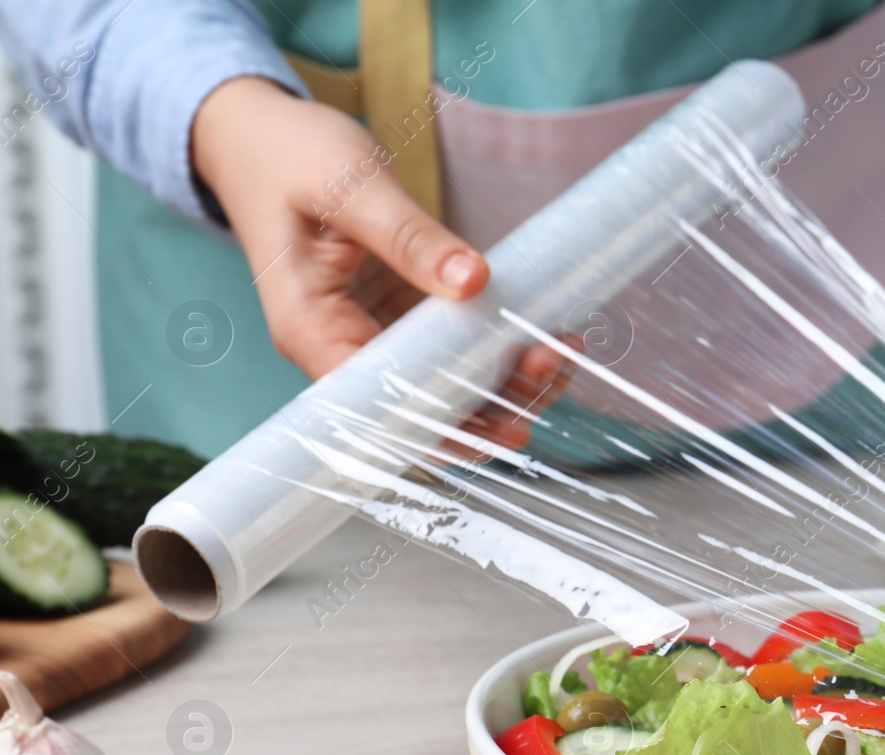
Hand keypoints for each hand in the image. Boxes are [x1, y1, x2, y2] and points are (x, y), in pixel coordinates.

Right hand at [190, 76, 567, 448]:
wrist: (260, 136)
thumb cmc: (288, 157)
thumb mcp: (349, 187)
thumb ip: (408, 237)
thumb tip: (472, 282)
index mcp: (311, 331)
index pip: (380, 409)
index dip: (445, 425)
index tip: (506, 424)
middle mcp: (341, 347)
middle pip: (421, 406)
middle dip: (490, 403)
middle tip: (551, 367)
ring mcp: (373, 334)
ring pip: (444, 383)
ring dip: (504, 379)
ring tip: (560, 352)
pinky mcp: (399, 316)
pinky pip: (453, 346)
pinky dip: (497, 346)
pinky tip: (544, 332)